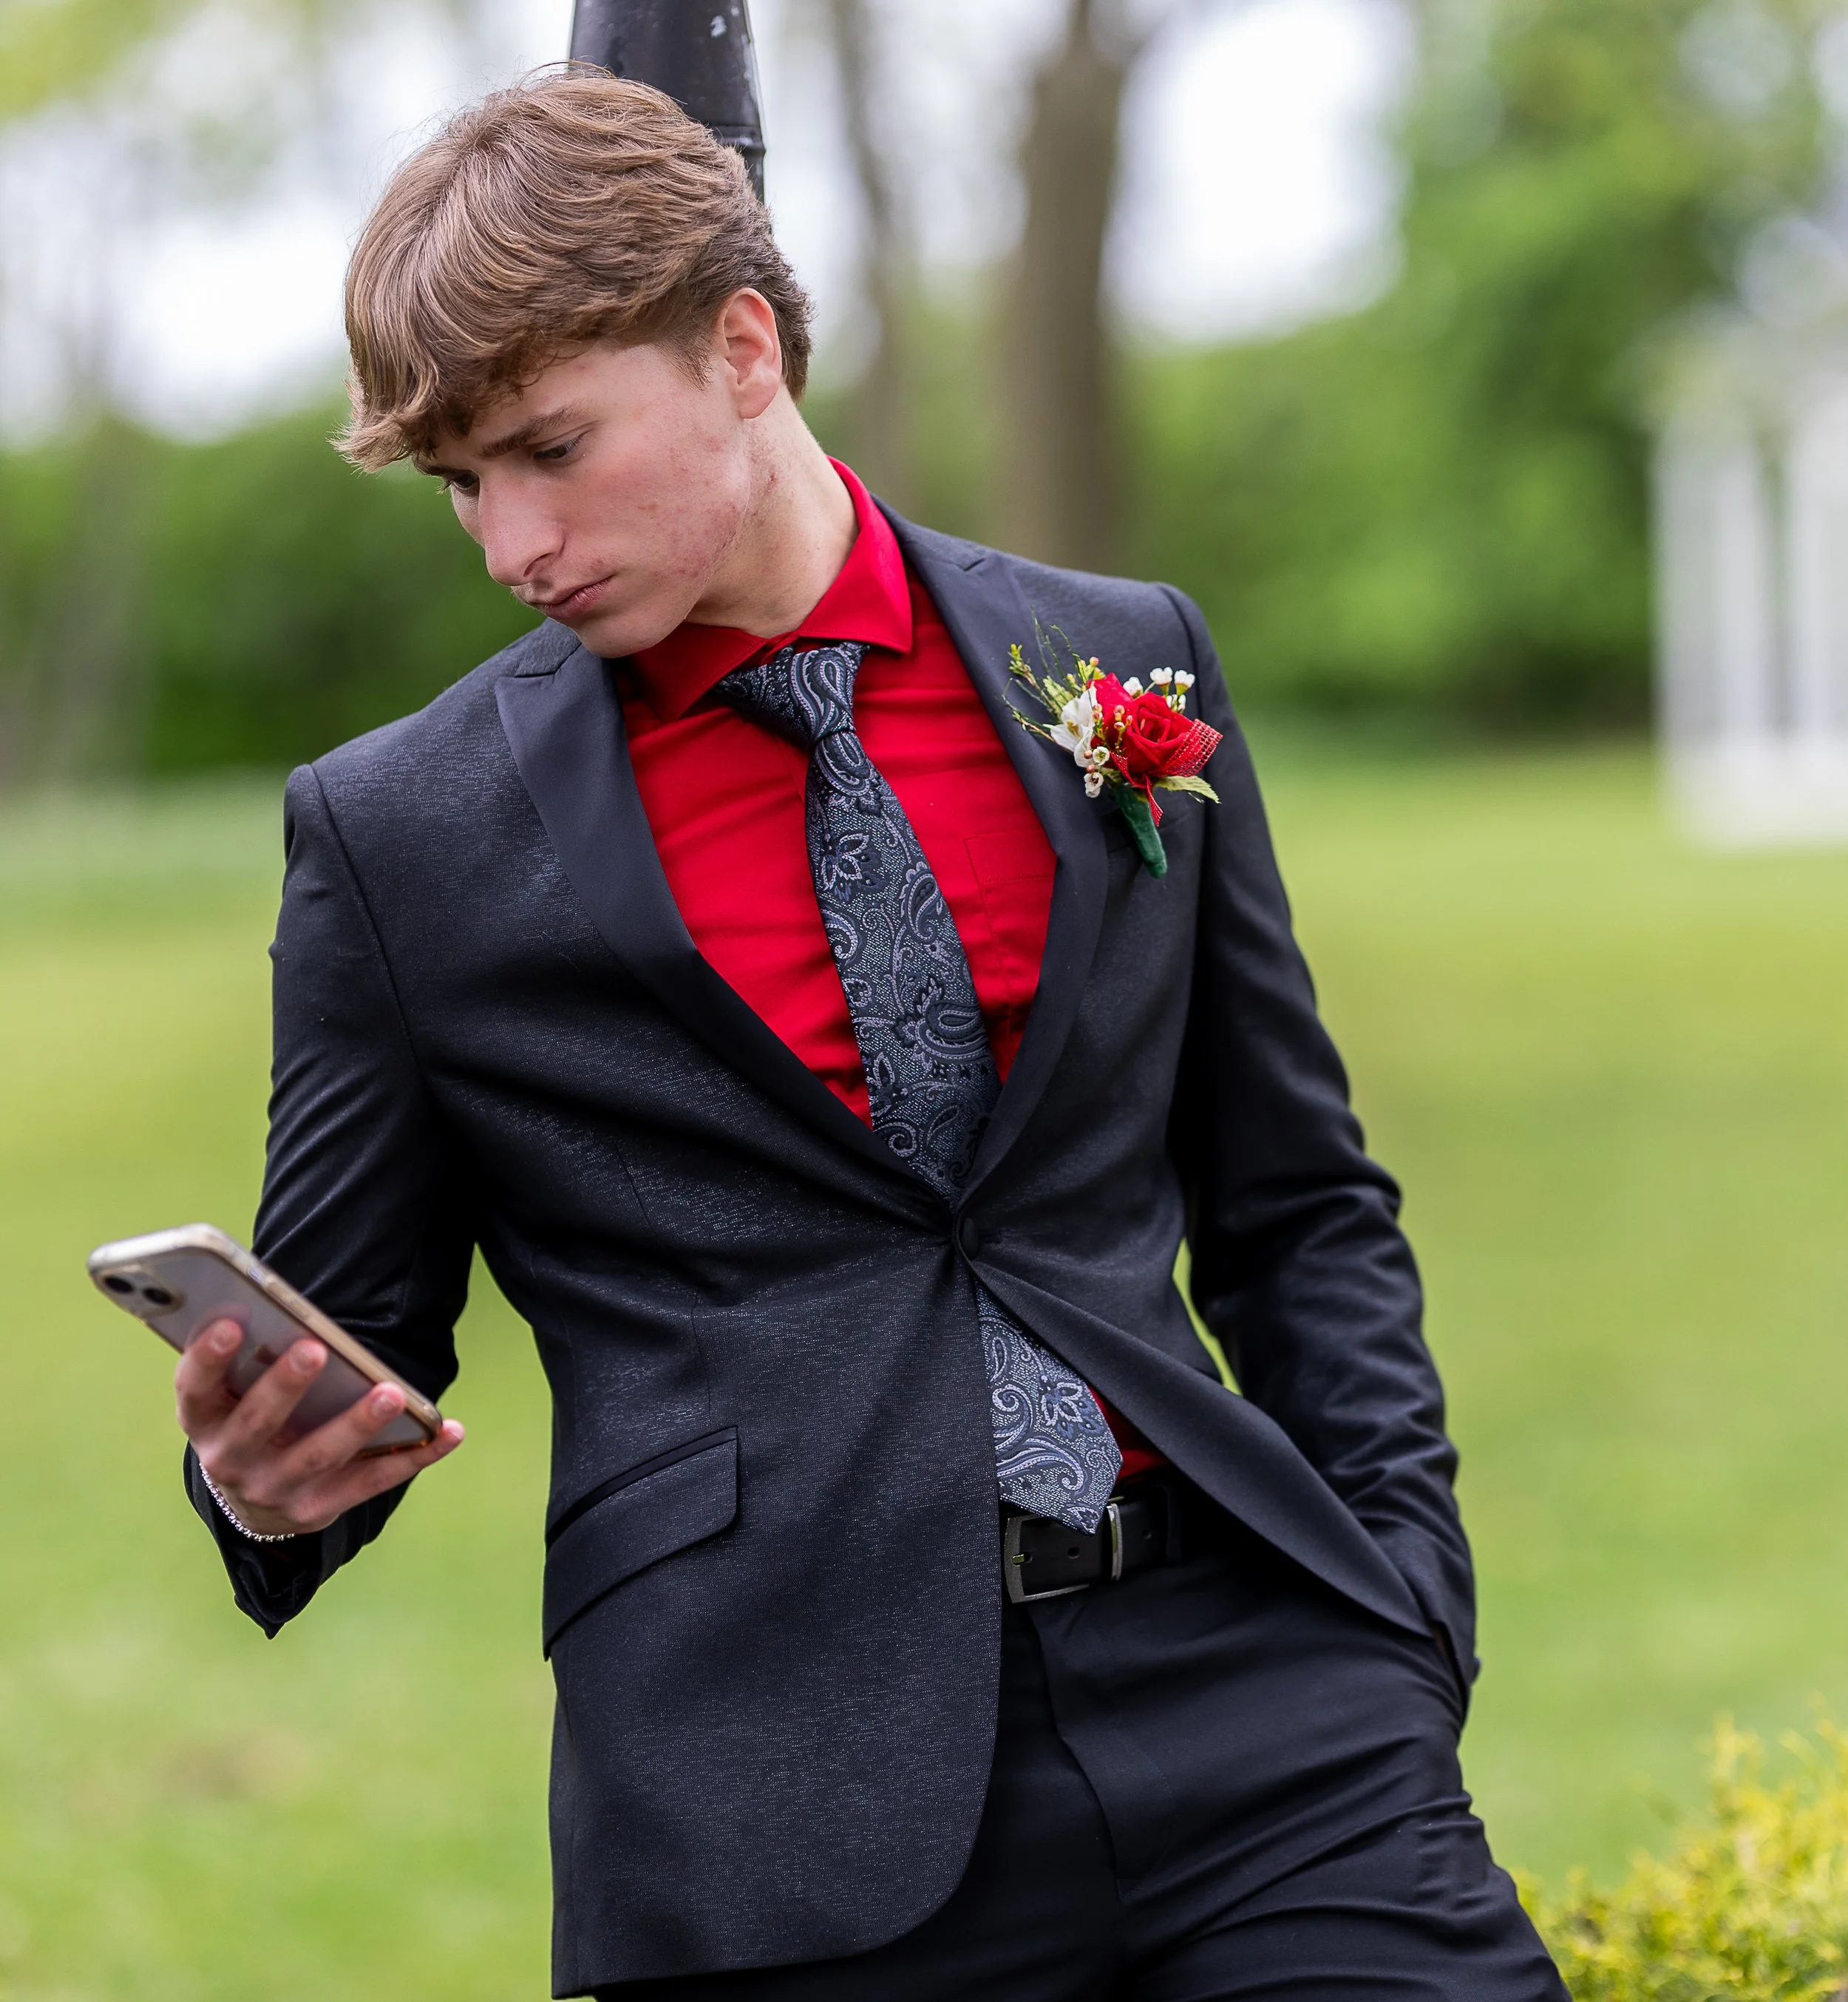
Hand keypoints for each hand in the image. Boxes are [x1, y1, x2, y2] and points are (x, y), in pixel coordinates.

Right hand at [176, 1318, 463, 1537]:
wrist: (253, 1500)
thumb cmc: (249, 1420)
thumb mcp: (231, 1395)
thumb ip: (249, 1361)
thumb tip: (282, 1309)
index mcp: (205, 1421)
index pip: (194, 1390)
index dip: (207, 1358)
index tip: (230, 1323)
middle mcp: (230, 1461)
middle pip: (257, 1423)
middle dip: (285, 1386)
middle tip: (314, 1350)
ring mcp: (274, 1490)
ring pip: (317, 1456)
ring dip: (356, 1424)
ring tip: (391, 1393)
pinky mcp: (317, 1509)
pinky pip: (372, 1482)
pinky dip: (416, 1456)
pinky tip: (450, 1432)